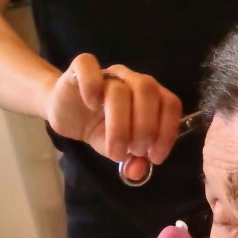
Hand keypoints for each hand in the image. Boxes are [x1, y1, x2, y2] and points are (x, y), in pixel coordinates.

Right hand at [45, 53, 182, 171]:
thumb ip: (132, 160)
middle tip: (134, 151)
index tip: (154, 157)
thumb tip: (137, 171)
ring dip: (120, 125)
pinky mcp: (80, 69)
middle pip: (147, 91)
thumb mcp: (118, 150)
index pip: (170, 103)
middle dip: (145, 128)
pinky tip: (91, 106)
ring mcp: (107, 73)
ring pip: (120, 89)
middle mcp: (132, 80)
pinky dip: (91, 87)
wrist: (67, 115)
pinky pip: (88, 66)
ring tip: (114, 150)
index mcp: (149, 96)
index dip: (167, 132)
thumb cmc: (99, 129)